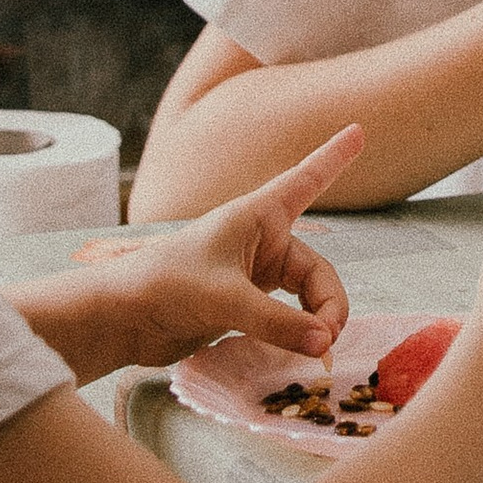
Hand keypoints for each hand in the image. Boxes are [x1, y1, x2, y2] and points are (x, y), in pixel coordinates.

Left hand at [110, 125, 360, 367]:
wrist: (122, 319)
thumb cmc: (166, 286)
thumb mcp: (225, 299)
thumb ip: (278, 322)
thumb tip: (323, 342)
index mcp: (256, 217)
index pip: (305, 181)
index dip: (333, 158)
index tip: (359, 131)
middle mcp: (261, 242)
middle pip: (317, 271)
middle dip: (328, 304)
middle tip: (327, 338)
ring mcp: (254, 275)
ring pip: (306, 298)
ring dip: (315, 322)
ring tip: (315, 350)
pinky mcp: (246, 305)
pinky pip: (288, 317)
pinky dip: (298, 333)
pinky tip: (299, 351)